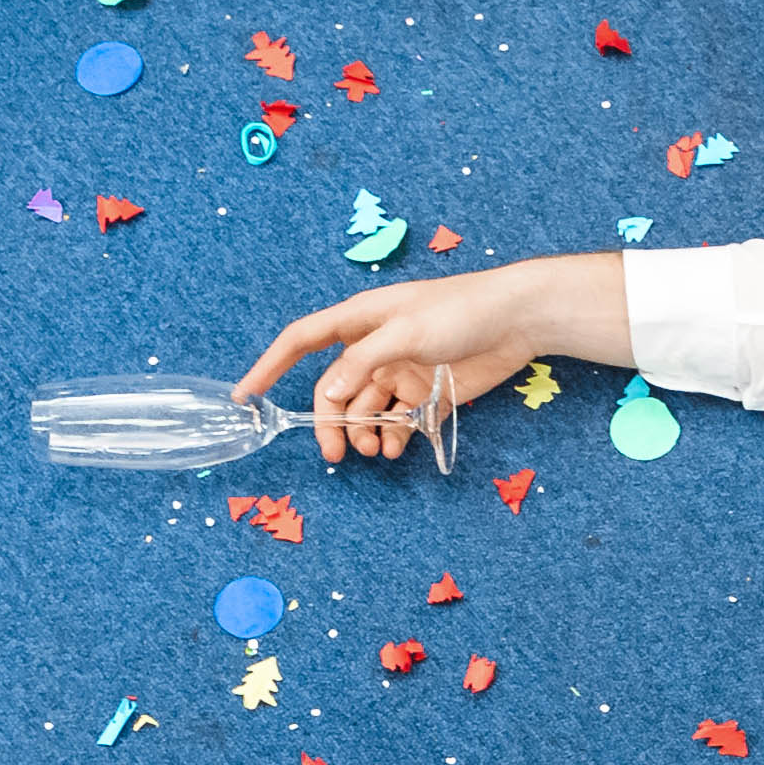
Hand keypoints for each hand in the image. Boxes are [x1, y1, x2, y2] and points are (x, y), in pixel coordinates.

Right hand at [232, 253, 627, 462]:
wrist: (518, 319)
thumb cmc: (460, 310)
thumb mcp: (403, 331)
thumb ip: (362, 363)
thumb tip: (328, 396)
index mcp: (360, 321)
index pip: (302, 341)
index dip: (270, 366)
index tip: (245, 396)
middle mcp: (375, 348)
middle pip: (335, 390)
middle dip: (329, 422)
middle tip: (337, 454)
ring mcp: (402, 372)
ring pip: (366, 410)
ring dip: (363, 433)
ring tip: (378, 450)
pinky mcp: (430, 395)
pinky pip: (400, 422)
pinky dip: (396, 437)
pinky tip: (400, 446)